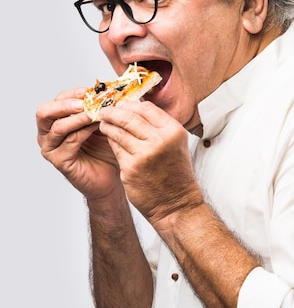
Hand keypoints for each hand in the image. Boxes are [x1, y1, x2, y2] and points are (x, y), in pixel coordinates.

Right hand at [36, 87, 121, 200]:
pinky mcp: (59, 161)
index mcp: (56, 120)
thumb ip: (102, 107)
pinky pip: (68, 143)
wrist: (111, 176)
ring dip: (77, 118)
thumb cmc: (105, 149)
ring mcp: (51, 148)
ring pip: (57, 127)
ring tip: (94, 114)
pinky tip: (96, 128)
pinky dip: (83, 133)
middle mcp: (48, 133)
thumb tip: (110, 88)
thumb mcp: (103, 122)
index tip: (92, 90)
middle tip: (84, 102)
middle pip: (44, 112)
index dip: (74, 93)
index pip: (58, 100)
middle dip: (66, 104)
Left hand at [98, 100, 203, 225]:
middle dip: (113, 111)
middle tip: (104, 110)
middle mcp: (160, 141)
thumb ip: (159, 126)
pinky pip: (115, 147)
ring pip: (118, 131)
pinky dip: (110, 141)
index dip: (131, 104)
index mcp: (173, 131)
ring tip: (103, 124)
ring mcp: (144, 155)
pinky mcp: (130, 168)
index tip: (121, 103)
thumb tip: (137, 108)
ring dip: (107, 125)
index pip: (146, 108)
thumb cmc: (175, 174)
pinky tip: (109, 140)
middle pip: (129, 116)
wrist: (176, 204)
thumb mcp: (176, 144)